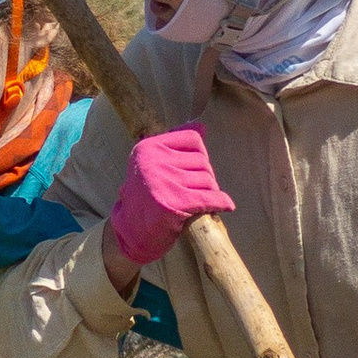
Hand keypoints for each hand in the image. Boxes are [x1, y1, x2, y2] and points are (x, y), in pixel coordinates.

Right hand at [104, 126, 231, 273]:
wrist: (131, 232)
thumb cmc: (148, 197)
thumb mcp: (154, 165)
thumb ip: (175, 145)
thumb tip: (201, 125)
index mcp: (147, 147)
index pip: (192, 139)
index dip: (200, 155)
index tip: (194, 170)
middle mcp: (152, 161)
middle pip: (202, 161)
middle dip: (204, 177)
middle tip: (195, 191)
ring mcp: (161, 181)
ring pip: (207, 180)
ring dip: (209, 192)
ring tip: (197, 202)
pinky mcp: (172, 203)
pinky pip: (208, 198)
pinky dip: (221, 202)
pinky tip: (226, 206)